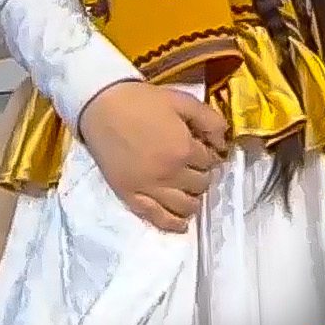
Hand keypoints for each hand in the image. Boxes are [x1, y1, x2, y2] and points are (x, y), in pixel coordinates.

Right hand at [79, 81, 228, 232]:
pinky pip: (156, 217)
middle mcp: (169, 173)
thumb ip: (209, 120)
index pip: (211, 162)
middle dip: (203, 175)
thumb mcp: (182, 101)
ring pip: (184, 205)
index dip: (212, 155)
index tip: (207, 151)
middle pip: (201, 184)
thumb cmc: (143, 101)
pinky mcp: (129, 196)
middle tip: (196, 167)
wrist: (101, 107)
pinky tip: (181, 223)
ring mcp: (149, 188)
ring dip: (193, 198)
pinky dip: (173, 223)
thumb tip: (223, 142)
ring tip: (190, 190)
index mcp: (184, 149)